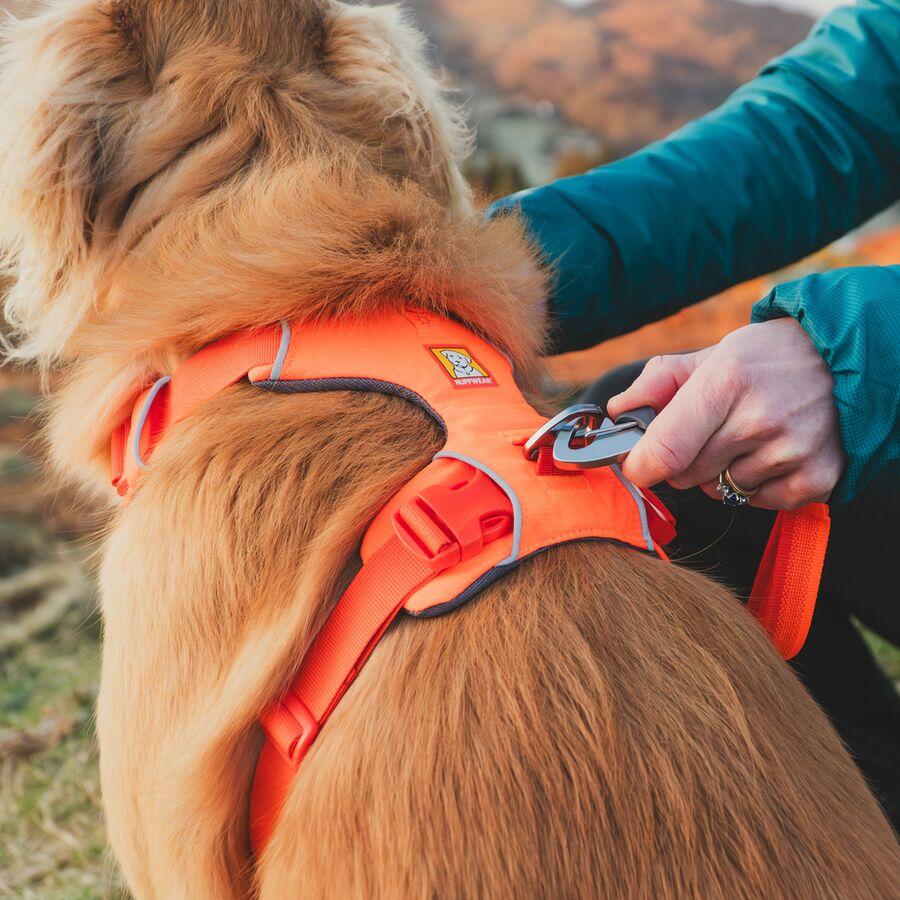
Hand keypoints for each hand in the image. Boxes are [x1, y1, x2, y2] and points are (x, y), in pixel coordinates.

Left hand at [606, 319, 844, 509]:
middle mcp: (760, 419)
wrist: (843, 360)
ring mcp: (791, 452)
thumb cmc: (765, 360)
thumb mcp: (710, 356)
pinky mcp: (816, 479)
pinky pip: (758, 503)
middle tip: (706, 434)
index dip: (640, 465)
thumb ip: (657, 382)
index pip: (667, 449)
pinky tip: (771, 454)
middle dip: (682, 462)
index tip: (635, 463)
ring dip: (721, 473)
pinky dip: (756, 486)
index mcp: (727, 380)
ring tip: (747, 438)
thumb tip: (619, 412)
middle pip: (686, 475)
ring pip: (720, 490)